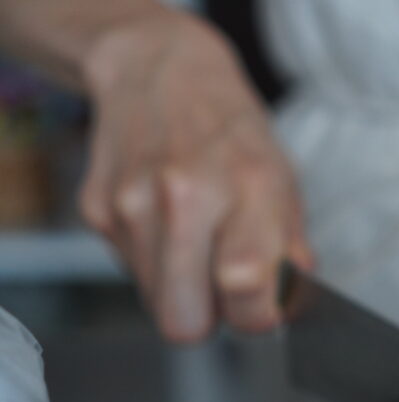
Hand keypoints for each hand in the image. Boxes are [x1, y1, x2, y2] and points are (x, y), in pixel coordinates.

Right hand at [78, 11, 312, 341]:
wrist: (163, 73)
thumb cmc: (234, 136)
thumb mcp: (284, 183)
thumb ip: (292, 251)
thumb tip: (286, 305)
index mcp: (248, 186)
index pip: (245, 290)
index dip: (256, 316)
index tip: (262, 308)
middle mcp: (186, 193)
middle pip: (185, 321)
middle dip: (212, 316)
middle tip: (226, 286)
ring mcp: (133, 202)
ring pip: (157, 305)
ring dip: (183, 289)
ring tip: (198, 244)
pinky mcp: (97, 209)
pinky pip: (133, 274)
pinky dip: (155, 263)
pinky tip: (167, 225)